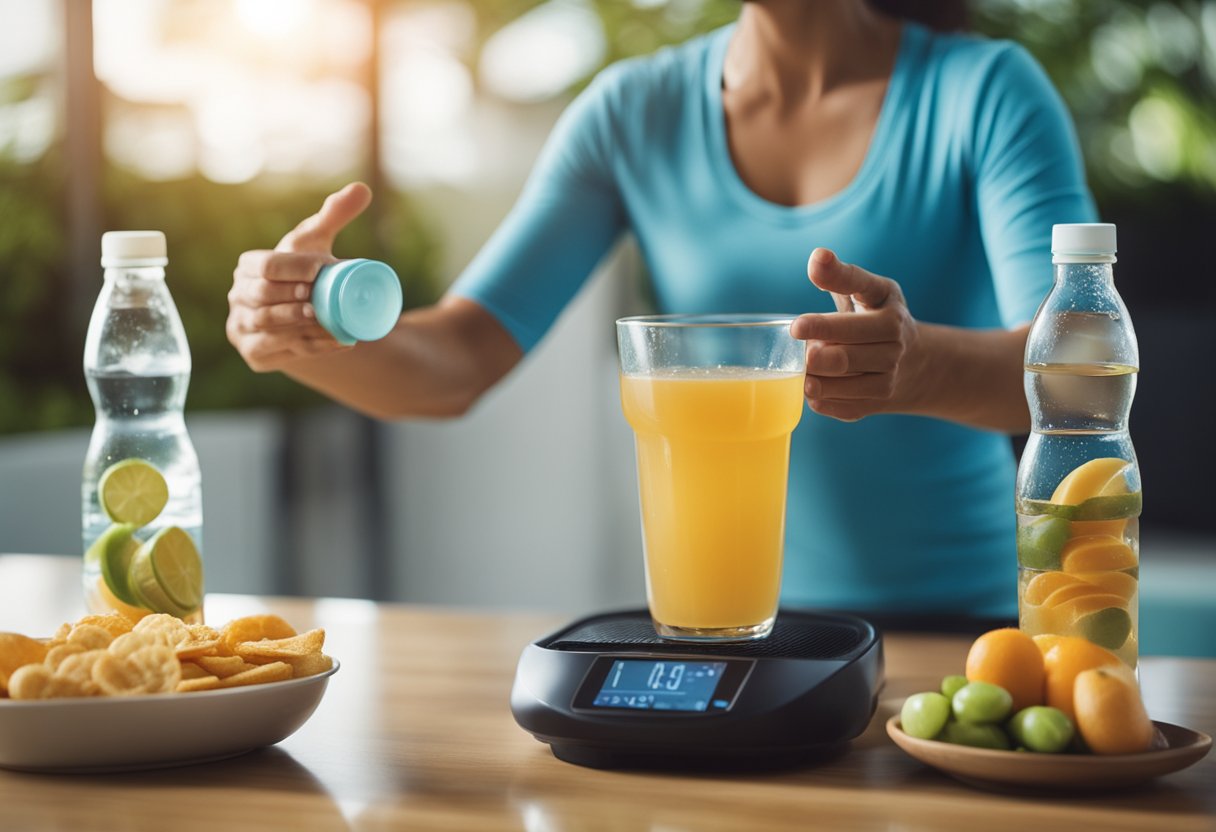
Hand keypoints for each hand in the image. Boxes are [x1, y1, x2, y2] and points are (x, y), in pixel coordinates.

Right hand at [226, 182, 372, 372]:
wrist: (302, 315)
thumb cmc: (306, 271)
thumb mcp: (316, 243)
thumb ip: (334, 214)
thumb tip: (362, 189)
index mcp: (247, 266)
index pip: (265, 264)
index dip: (291, 268)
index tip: (320, 271)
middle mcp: (237, 296)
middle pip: (261, 297)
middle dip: (290, 299)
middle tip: (321, 301)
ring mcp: (241, 327)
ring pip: (267, 327)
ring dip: (297, 325)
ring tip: (327, 322)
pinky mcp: (254, 354)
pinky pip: (279, 351)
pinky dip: (309, 348)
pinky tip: (335, 342)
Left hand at [790, 248, 919, 421]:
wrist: (915, 361)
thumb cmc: (874, 318)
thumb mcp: (864, 290)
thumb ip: (839, 276)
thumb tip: (817, 259)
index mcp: (886, 300)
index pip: (858, 295)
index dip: (826, 314)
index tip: (796, 325)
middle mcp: (895, 337)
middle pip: (847, 352)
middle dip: (817, 355)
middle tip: (800, 352)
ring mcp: (890, 372)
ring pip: (845, 381)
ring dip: (816, 379)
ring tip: (801, 370)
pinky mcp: (881, 399)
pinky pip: (844, 405)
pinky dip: (823, 400)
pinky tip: (812, 390)